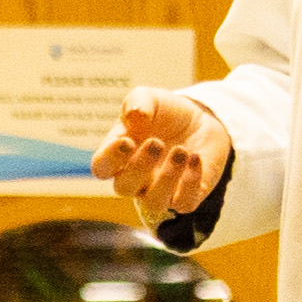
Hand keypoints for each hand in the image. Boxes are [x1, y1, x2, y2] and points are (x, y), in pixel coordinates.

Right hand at [93, 88, 229, 222]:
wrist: (200, 119)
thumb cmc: (165, 112)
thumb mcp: (150, 97)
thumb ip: (138, 102)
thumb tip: (135, 116)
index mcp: (118, 155)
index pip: (101, 167)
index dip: (110, 159)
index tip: (126, 141)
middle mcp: (135, 178)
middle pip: (124, 188)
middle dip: (139, 167)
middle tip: (157, 142)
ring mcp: (160, 190)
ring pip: (154, 202)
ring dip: (167, 179)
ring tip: (181, 151)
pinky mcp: (186, 196)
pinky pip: (184, 204)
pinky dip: (190, 183)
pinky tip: (195, 158)